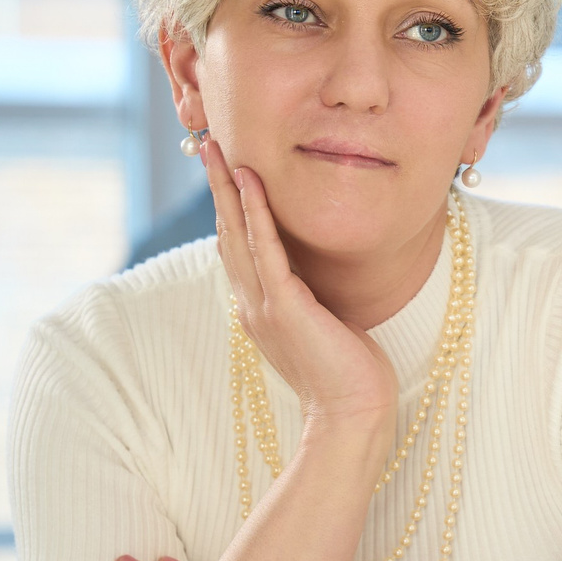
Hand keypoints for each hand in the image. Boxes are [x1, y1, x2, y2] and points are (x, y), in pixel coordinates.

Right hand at [202, 136, 395, 425]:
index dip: (229, 208)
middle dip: (218, 188)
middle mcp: (252, 304)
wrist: (353, 414)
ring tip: (218, 150)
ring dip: (227, 189)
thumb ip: (306, 301)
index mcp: (259, 309)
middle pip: (228, 234)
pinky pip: (266, 250)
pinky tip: (250, 182)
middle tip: (208, 145)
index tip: (225, 172)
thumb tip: (308, 281)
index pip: (238, 248)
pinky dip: (257, 213)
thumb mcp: (321, 327)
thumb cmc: (348, 376)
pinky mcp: (285, 307)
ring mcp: (264, 305)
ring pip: (238, 235)